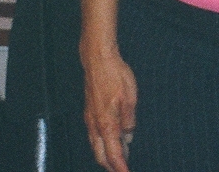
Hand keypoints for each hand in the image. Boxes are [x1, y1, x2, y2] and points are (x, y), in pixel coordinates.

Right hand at [83, 49, 136, 171]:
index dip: (121, 168)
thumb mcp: (130, 98)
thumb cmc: (114, 74)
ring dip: (106, 156)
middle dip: (111, 166)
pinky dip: (101, 144)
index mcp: (107, 124)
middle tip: (123, 169)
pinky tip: (110, 140)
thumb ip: (129, 120)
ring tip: (119, 159)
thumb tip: (128, 136)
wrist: (97, 58)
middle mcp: (95, 124)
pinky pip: (93, 135)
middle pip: (101, 156)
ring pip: (95, 146)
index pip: (114, 155)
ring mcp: (90, 118)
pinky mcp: (89, 111)